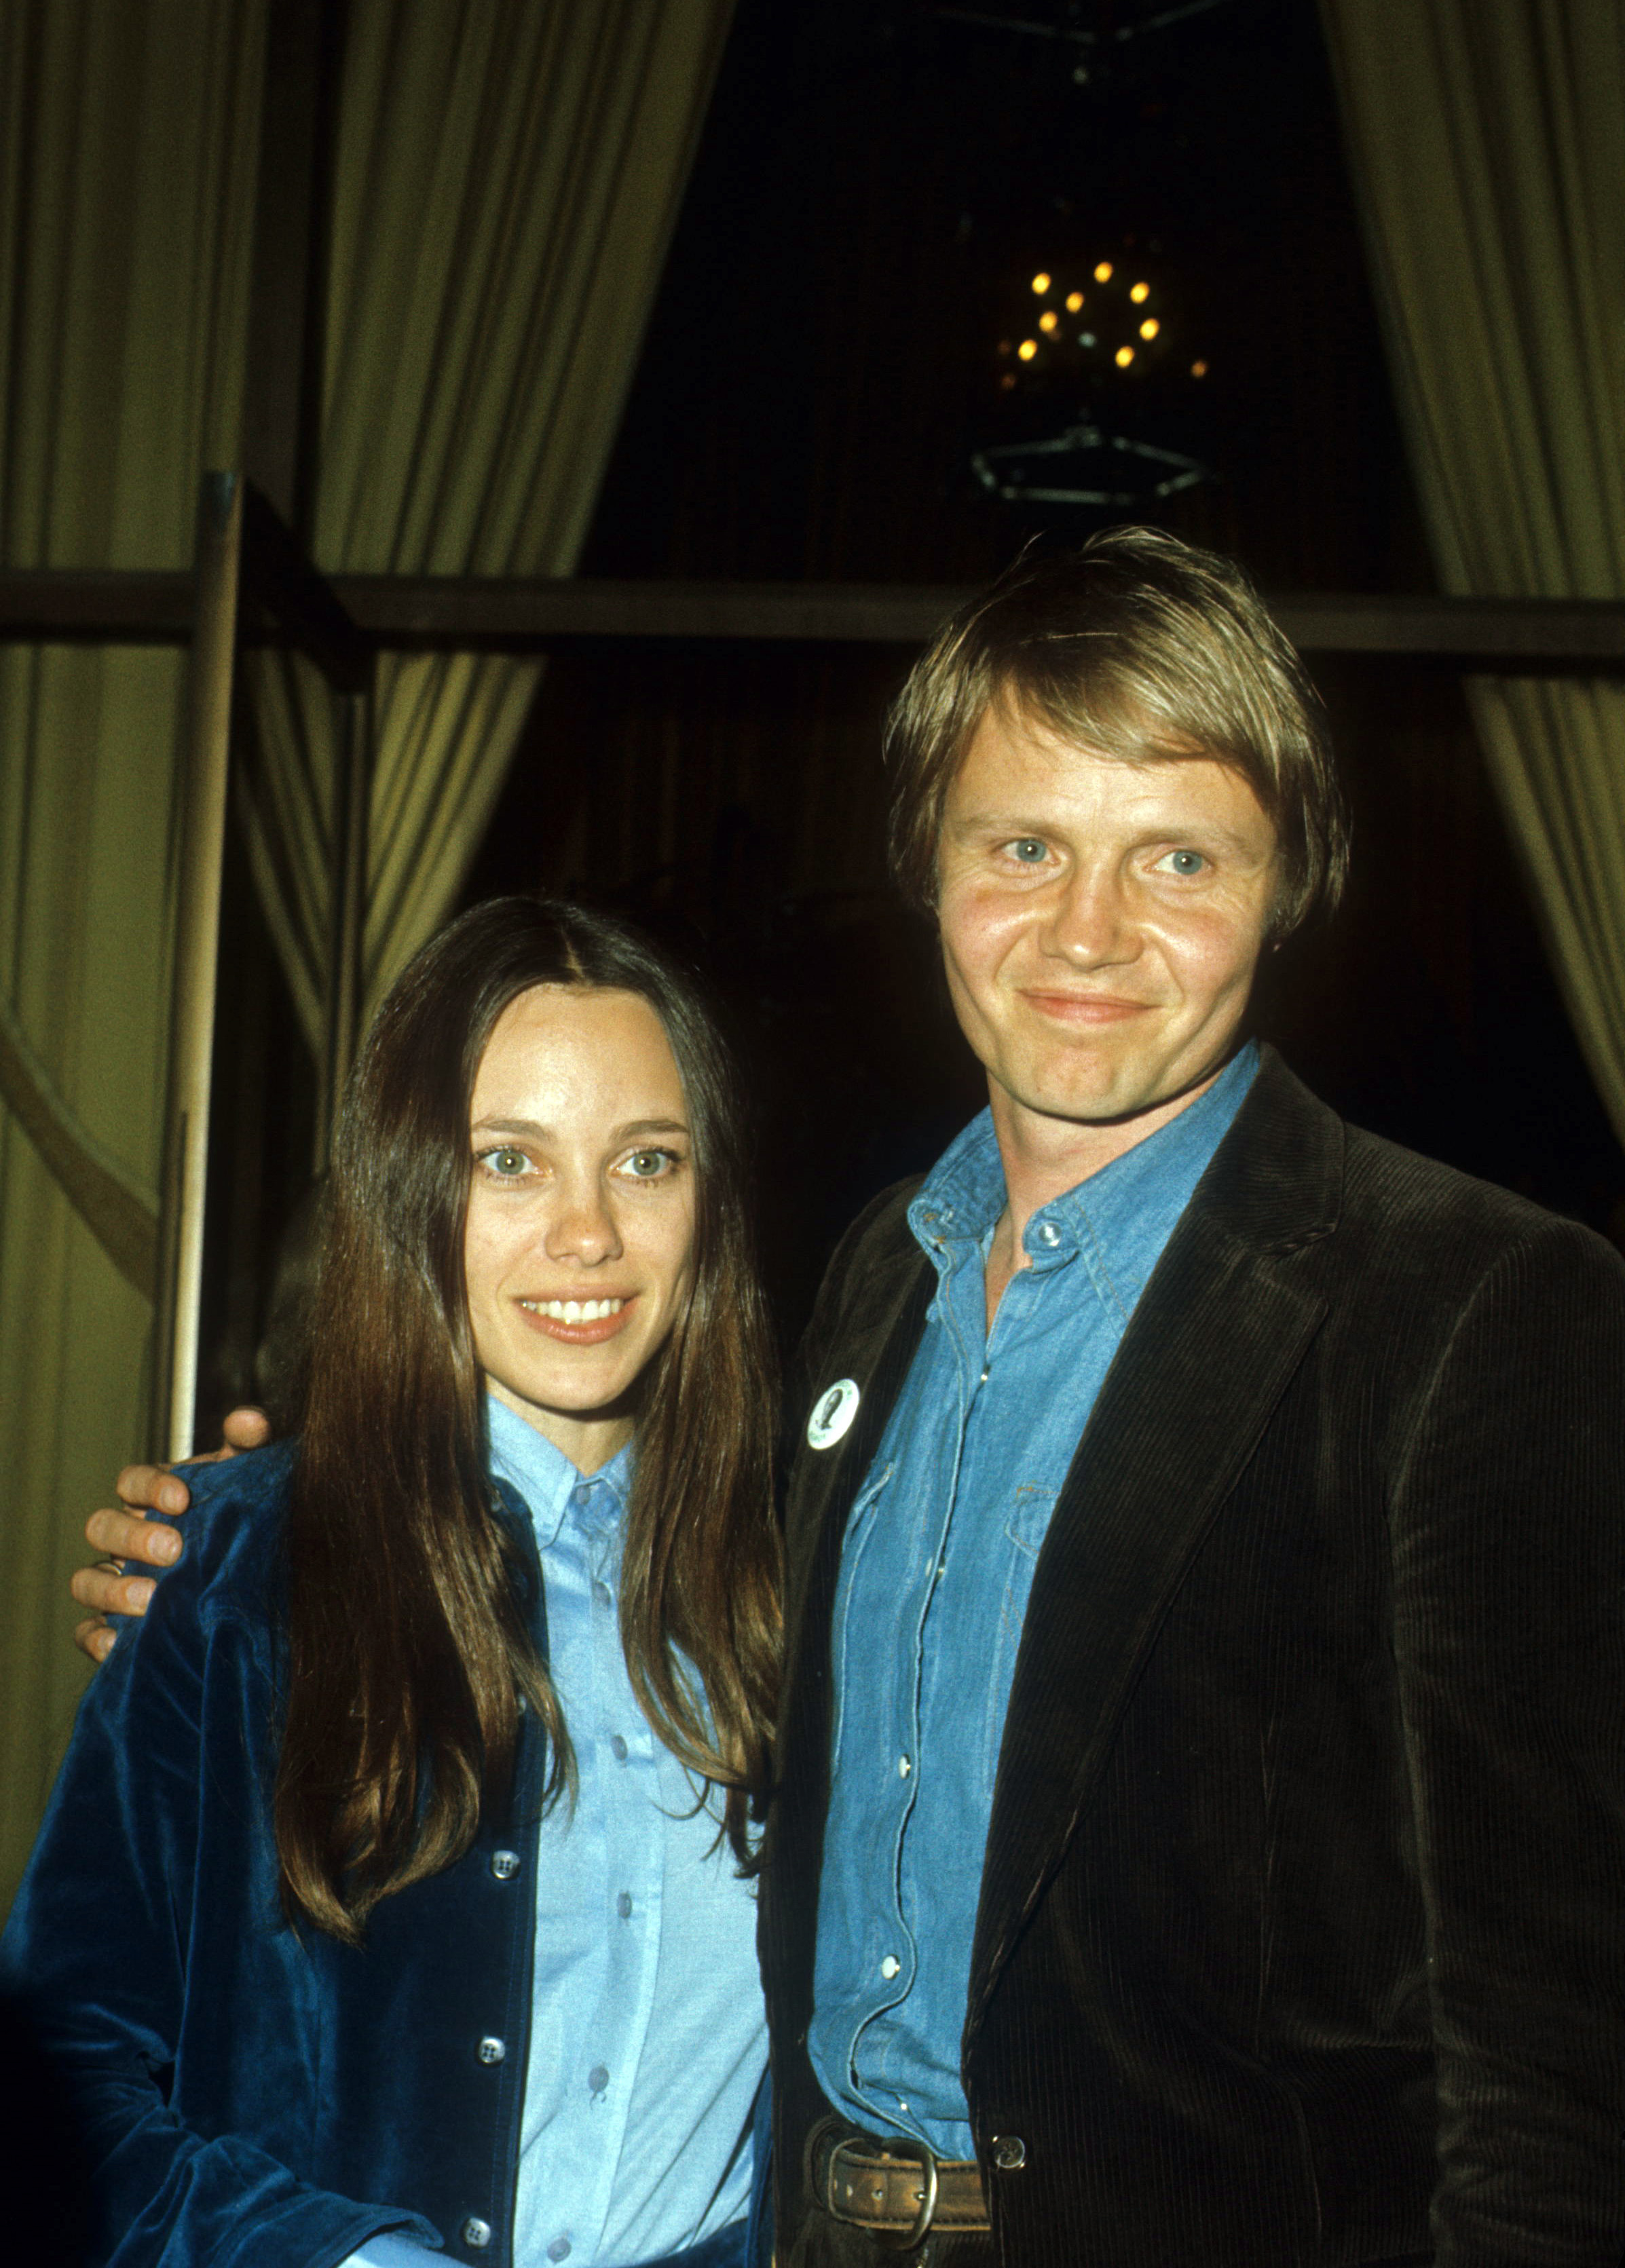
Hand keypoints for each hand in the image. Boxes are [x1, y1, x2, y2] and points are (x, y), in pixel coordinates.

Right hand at [71, 1408, 272, 1661]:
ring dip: (112, 1589)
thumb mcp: (249, 1481)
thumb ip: (249, 1446)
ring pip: (87, 1579)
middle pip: (103, 1528)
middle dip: (133, 1538)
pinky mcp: (113, 1626)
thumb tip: (251, 1421)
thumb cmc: (242, 1519)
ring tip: (151, 1600)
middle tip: (173, 1551)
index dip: (150, 1486)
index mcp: (151, 1496)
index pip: (132, 1481)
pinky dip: (96, 1638)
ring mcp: (115, 1581)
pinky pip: (87, 1632)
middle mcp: (126, 1537)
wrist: (254, 1578)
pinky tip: (121, 1643)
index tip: (182, 1499)